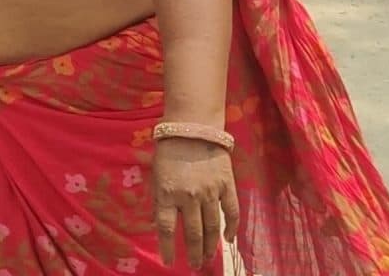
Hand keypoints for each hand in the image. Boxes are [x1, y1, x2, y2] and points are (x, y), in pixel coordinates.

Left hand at [152, 135, 239, 270]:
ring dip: (210, 246)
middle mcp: (188, 196)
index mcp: (167, 193)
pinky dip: (231, 228)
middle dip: (193, 253)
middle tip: (195, 266)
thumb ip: (159, 200)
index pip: (166, 228)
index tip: (169, 263)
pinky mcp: (226, 185)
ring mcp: (210, 191)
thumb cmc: (169, 150)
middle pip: (192, 233)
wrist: (193, 126)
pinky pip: (231, 212)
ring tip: (208, 259)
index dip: (168, 248)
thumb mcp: (157, 175)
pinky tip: (228, 240)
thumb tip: (160, 226)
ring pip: (212, 227)